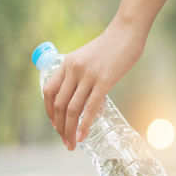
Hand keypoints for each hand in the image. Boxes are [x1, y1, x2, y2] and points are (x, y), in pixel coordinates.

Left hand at [43, 22, 146, 149]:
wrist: (127, 31)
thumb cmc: (110, 46)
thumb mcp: (86, 57)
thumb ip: (80, 75)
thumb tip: (83, 98)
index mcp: (66, 64)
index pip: (49, 91)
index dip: (49, 111)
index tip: (55, 124)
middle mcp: (73, 70)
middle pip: (59, 105)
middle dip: (59, 127)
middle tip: (64, 141)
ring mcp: (88, 75)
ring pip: (72, 109)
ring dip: (69, 130)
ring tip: (71, 144)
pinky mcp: (104, 81)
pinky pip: (90, 108)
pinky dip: (84, 125)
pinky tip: (82, 136)